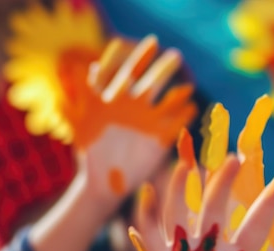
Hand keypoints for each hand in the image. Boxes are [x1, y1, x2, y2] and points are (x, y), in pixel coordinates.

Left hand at [69, 35, 196, 200]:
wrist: (103, 182)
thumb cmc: (89, 155)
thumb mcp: (82, 126)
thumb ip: (84, 99)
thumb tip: (88, 67)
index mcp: (117, 100)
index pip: (126, 72)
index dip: (139, 58)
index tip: (151, 44)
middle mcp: (135, 108)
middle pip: (153, 81)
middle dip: (164, 68)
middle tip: (177, 56)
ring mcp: (150, 123)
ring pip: (169, 101)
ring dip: (179, 93)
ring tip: (188, 88)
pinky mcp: (161, 140)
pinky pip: (177, 124)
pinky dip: (184, 117)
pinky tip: (191, 109)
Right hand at [126, 140, 273, 250]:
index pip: (258, 225)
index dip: (269, 203)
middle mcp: (212, 249)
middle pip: (219, 209)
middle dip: (226, 184)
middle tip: (238, 158)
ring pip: (185, 213)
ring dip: (185, 189)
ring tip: (187, 166)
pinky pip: (151, 233)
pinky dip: (147, 213)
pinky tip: (147, 192)